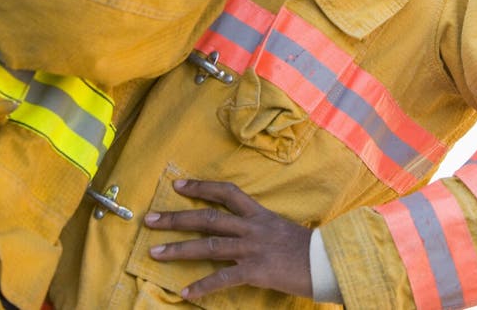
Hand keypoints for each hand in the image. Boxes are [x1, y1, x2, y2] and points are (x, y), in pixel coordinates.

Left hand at [144, 179, 312, 300]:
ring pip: (209, 245)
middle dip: (176, 218)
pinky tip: (186, 291)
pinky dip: (203, 285)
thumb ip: (258, 227)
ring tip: (155, 252)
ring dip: (179, 249)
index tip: (177, 185)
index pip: (225, 192)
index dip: (200, 187)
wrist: (326, 262)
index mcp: (258, 213)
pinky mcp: (256, 271)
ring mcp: (252, 248)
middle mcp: (251, 227)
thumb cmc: (305, 248)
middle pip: (208, 218)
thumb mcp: (280, 229)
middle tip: (150, 218)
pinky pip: (223, 277)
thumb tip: (239, 230)